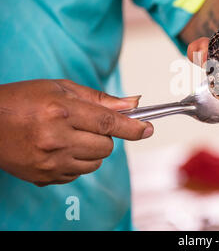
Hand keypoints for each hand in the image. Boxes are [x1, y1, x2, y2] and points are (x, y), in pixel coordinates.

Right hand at [0, 79, 152, 185]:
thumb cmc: (22, 100)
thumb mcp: (60, 88)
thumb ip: (99, 98)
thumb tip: (132, 104)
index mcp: (61, 111)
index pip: (109, 123)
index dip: (134, 127)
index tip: (149, 129)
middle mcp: (56, 139)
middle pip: (106, 146)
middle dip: (106, 136)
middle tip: (87, 124)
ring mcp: (49, 162)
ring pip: (95, 163)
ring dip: (92, 150)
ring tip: (71, 136)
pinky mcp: (44, 177)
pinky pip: (78, 174)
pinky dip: (77, 162)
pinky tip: (59, 148)